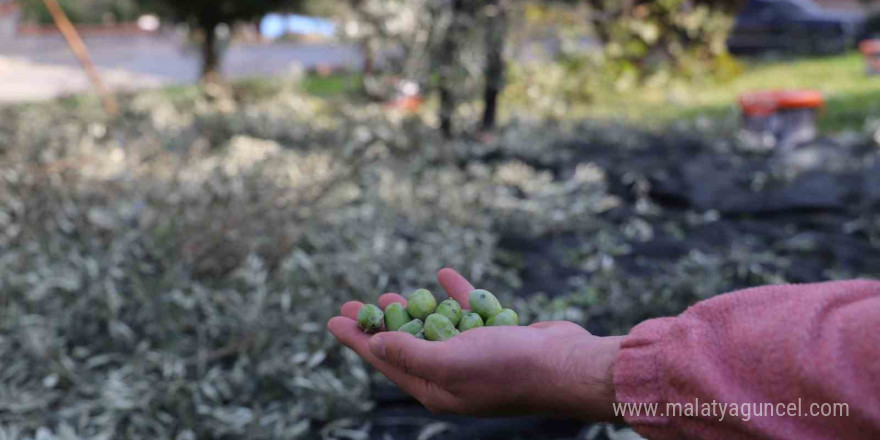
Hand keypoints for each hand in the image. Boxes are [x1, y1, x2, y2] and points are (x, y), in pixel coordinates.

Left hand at [328, 268, 623, 419]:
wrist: (567, 365)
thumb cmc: (507, 367)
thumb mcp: (449, 361)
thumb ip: (410, 353)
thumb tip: (375, 345)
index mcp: (436, 389)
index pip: (385, 362)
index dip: (357, 339)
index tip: (332, 319)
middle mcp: (452, 375)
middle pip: (405, 345)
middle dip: (380, 324)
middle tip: (356, 303)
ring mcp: (476, 357)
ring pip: (435, 329)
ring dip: (413, 310)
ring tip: (390, 294)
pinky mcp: (497, 338)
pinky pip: (468, 313)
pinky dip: (454, 295)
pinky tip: (443, 275)